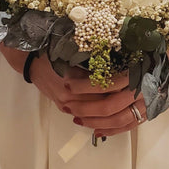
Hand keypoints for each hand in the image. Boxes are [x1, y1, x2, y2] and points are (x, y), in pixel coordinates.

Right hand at [29, 57, 146, 138]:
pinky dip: (103, 117)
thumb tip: (121, 61)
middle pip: (103, 107)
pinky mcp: (64, 108)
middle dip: (123, 101)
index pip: (104, 87)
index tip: (136, 75)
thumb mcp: (73, 51)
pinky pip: (88, 118)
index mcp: (73, 80)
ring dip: (116, 111)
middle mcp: (70, 97)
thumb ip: (94, 59)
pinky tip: (115, 112)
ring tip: (132, 102)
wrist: (30, 60)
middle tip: (139, 92)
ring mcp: (67, 105)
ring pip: (97, 116)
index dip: (122, 82)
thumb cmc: (51, 51)